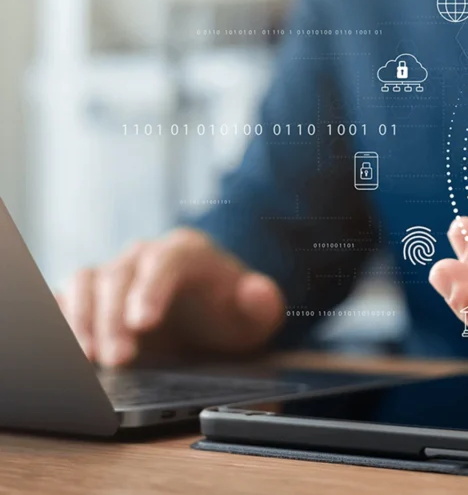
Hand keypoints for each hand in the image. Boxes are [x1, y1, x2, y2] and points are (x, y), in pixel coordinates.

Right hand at [55, 228, 284, 367]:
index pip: (167, 260)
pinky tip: (67, 350)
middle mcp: (146, 254)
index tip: (144, 324)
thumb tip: (258, 292)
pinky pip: (66, 296)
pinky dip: (60, 318)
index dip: (152, 289)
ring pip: (86, 281)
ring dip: (81, 319)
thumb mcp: (257, 314)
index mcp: (188, 251)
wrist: (210, 314)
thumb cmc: (230, 312)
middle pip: (121, 274)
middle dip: (115, 318)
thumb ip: (263, 303)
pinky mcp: (92, 293)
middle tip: (119, 360)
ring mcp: (116, 272)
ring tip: (88, 360)